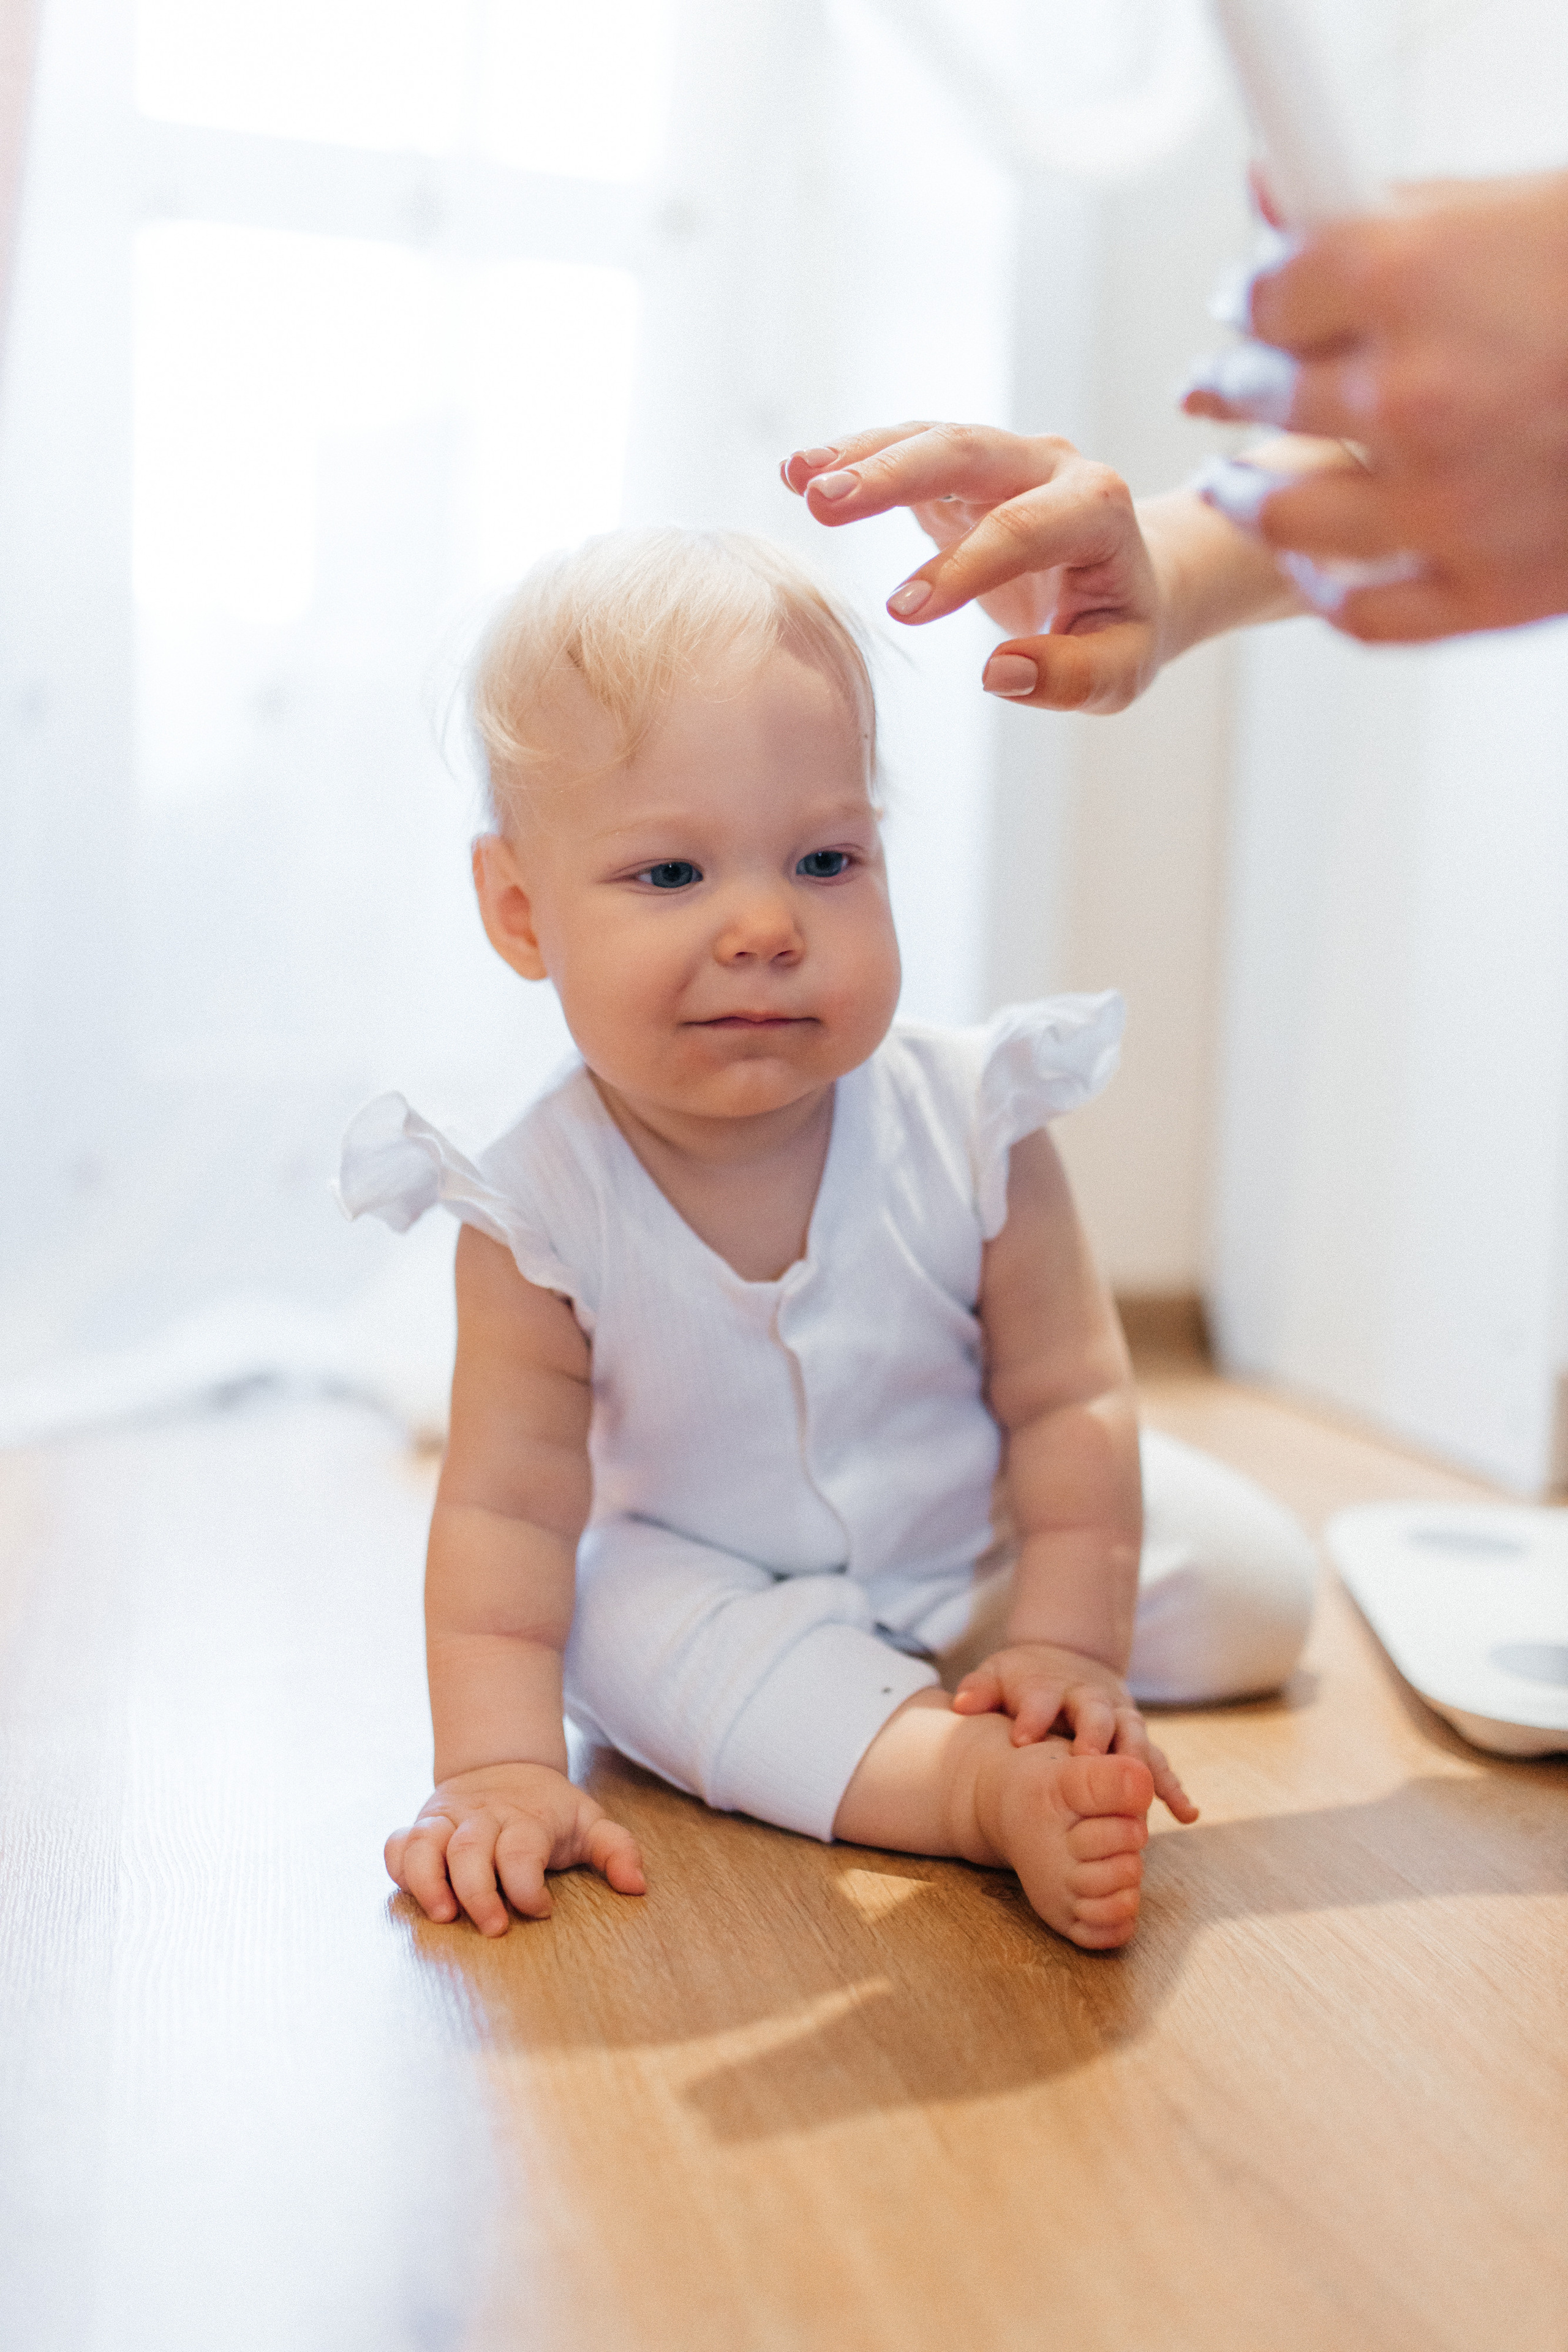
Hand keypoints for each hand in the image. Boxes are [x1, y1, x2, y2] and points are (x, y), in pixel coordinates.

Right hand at [385, 1760, 645, 1934]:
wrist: (505, 1766)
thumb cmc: (550, 1811)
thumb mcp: (590, 1822)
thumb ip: (617, 1850)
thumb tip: (637, 1886)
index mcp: (526, 1818)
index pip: (521, 1849)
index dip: (528, 1884)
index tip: (543, 1909)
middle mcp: (482, 1816)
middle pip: (470, 1849)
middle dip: (478, 1893)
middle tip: (493, 1928)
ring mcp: (448, 1820)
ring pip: (424, 1843)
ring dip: (428, 1881)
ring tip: (442, 1916)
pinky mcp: (422, 1826)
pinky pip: (398, 1844)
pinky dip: (399, 1867)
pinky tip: (415, 1895)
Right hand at [781, 423, 1163, 712]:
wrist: (1131, 579)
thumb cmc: (1120, 630)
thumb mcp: (1120, 671)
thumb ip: (1071, 677)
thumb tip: (998, 674)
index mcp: (1097, 510)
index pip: (1024, 528)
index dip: (963, 566)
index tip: (903, 613)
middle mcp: (1051, 466)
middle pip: (968, 452)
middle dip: (894, 475)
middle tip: (825, 503)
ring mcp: (1005, 459)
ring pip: (931, 438)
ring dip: (862, 456)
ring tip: (797, 478)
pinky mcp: (963, 471)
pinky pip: (908, 448)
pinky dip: (855, 456)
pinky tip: (798, 471)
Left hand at [952, 1642, 1197, 1822]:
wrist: (1069, 1660)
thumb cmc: (1025, 1680)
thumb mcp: (998, 1675)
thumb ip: (980, 1689)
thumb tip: (959, 1703)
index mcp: (1049, 1685)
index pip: (1040, 1697)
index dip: (1033, 1716)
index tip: (1022, 1738)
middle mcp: (1089, 1700)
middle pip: (1095, 1714)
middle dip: (1094, 1736)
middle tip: (1088, 1762)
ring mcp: (1119, 1718)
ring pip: (1134, 1739)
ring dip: (1140, 1766)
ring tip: (1146, 1798)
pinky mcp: (1137, 1738)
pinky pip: (1159, 1763)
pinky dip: (1173, 1787)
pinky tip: (1187, 1814)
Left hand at [1183, 172, 1567, 640]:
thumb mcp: (1505, 208)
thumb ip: (1381, 204)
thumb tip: (1271, 183)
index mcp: (1410, 277)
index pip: (1266, 295)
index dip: (1248, 297)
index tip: (1245, 303)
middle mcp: (1416, 394)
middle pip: (1264, 396)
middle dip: (1237, 384)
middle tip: (1225, 384)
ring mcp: (1448, 503)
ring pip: (1289, 517)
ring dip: (1250, 496)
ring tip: (1237, 481)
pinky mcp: (1487, 589)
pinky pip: (1363, 614)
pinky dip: (1324, 592)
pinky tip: (1313, 565)